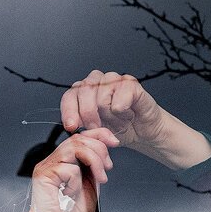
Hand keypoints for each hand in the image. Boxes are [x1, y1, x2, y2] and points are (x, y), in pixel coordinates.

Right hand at [30, 127, 118, 211]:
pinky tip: (71, 194)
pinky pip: (68, 168)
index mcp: (64, 162)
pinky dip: (76, 182)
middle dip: (100, 150)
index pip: (80, 137)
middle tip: (107, 169)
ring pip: (74, 147)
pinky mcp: (43, 175)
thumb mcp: (91, 183)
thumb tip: (104, 147)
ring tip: (98, 179)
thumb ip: (93, 164)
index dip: (99, 135)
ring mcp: (46, 167)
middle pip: (78, 139)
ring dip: (94, 162)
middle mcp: (53, 162)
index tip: (114, 142)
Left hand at [60, 70, 210, 169]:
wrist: (142, 132)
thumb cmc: (116, 129)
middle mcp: (97, 80)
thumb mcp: (93, 131)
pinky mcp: (130, 83)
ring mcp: (114, 79)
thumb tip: (72, 127)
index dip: (69, 111)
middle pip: (83, 94)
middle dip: (89, 118)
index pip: (70, 95)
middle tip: (98, 128)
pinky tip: (128, 114)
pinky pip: (119, 101)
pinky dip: (123, 114)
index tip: (72, 127)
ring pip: (101, 98)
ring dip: (109, 118)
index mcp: (83, 90)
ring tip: (117, 121)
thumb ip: (81, 126)